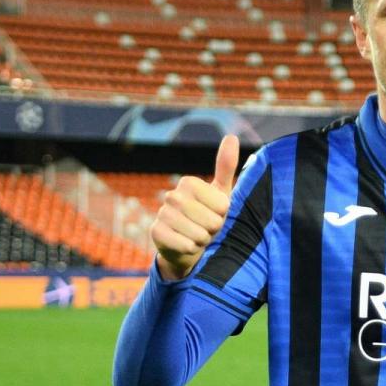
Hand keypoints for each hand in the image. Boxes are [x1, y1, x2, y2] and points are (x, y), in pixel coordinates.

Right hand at [150, 134, 239, 280]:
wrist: (186, 243)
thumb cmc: (207, 216)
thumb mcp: (220, 193)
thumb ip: (226, 167)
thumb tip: (231, 136)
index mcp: (189, 183)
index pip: (222, 206)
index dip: (222, 215)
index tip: (214, 214)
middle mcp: (172, 195)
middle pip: (212, 221)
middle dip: (213, 229)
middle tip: (205, 227)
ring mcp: (161, 213)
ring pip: (199, 235)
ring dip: (203, 240)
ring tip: (196, 235)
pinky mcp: (155, 233)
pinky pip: (186, 245)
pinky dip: (191, 249)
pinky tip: (185, 244)